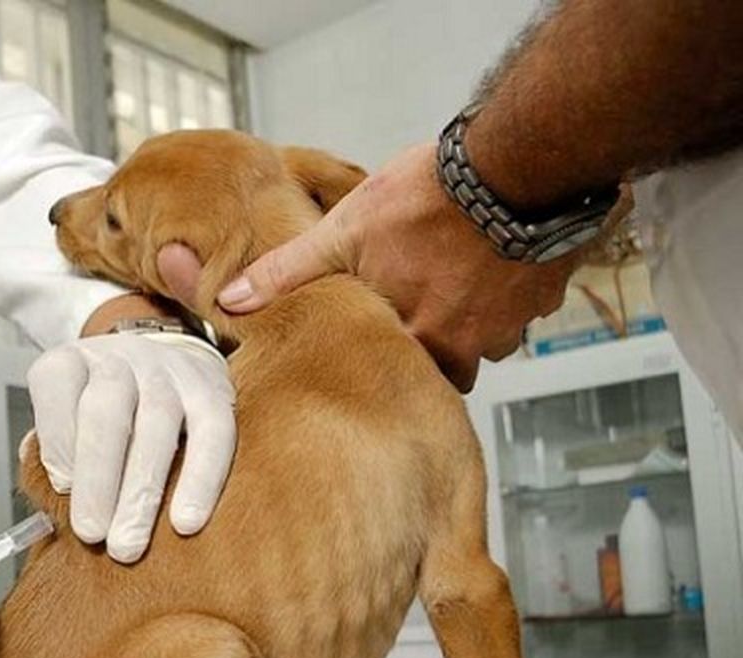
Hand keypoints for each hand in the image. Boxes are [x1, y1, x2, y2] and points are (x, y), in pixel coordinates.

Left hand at [27, 331, 234, 562]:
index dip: (55, 440)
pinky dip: (201, 481)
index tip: (61, 490)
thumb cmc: (105, 412)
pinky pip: (213, 434)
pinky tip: (185, 522)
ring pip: (158, 423)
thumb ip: (53, 454)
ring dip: (141, 491)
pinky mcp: (213, 392)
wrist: (165, 368)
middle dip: (96, 477)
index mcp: (73, 362)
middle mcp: (120, 360)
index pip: (56, 387)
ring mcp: (170, 372)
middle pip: (106, 410)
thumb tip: (52, 494)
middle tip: (91, 534)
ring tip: (128, 543)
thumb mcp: (65, 420)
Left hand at [215, 143, 577, 390]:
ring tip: (452, 283)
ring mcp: (509, 324)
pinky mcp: (545, 297)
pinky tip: (490, 262)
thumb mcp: (342, 230)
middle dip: (429, 348)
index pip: (394, 377)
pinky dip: (507, 293)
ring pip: (486, 342)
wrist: (516, 163)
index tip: (373, 350)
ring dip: (470, 321)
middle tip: (414, 317)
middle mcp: (464, 343)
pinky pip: (523, 312)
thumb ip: (288, 271)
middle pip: (444, 368)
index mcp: (413, 337)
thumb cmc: (427, 196)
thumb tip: (229, 300)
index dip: (381, 362)